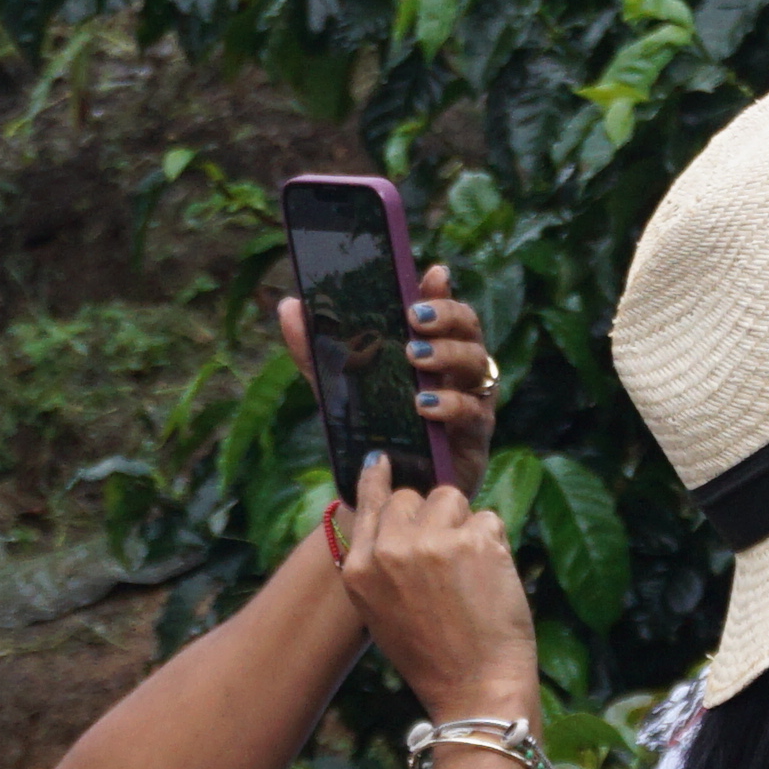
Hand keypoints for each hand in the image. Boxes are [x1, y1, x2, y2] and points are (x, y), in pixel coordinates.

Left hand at [273, 290, 507, 485]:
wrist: (385, 495)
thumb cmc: (375, 432)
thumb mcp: (339, 388)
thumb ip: (316, 350)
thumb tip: (290, 305)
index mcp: (434, 351)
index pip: (444, 311)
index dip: (442, 290)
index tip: (431, 273)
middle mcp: (458, 371)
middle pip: (470, 329)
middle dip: (447, 316)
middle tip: (414, 318)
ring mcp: (472, 401)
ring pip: (478, 364)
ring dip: (448, 355)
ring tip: (416, 358)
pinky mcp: (474, 437)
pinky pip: (474, 412)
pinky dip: (450, 403)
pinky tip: (423, 403)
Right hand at [333, 458, 537, 720]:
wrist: (475, 689)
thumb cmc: (434, 657)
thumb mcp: (383, 612)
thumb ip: (381, 562)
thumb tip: (394, 513)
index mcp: (360, 570)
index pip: (368, 505)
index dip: (377, 480)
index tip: (382, 460)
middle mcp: (389, 550)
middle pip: (411, 497)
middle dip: (432, 516)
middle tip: (449, 558)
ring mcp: (430, 543)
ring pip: (450, 499)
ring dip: (465, 524)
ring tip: (470, 572)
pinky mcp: (473, 541)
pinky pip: (487, 518)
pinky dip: (495, 543)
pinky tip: (491, 580)